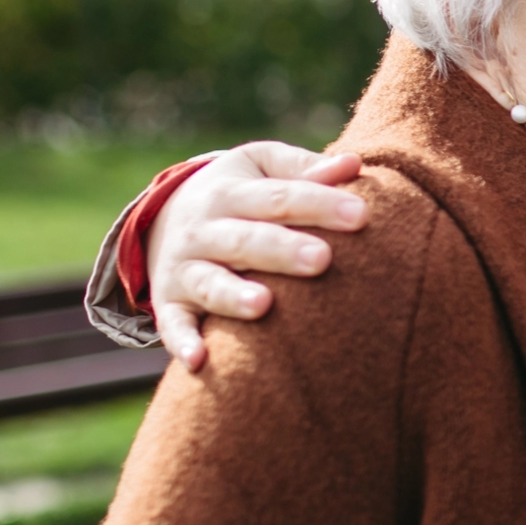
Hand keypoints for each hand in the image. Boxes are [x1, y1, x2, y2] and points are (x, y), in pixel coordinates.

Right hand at [151, 141, 368, 367]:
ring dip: (233, 295)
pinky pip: (174, 325)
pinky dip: (184, 342)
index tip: (362, 215)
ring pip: (210, 283)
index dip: (319, 204)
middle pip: (246, 240)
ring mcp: (184, 269)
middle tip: (322, 258)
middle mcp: (203, 230)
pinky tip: (201, 360)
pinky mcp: (170, 304)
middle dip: (282, 250)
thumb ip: (304, 168)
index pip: (279, 198)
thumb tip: (354, 164)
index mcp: (230, 192)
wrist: (163, 218)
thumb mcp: (261, 167)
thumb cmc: (238, 193)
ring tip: (264, 304)